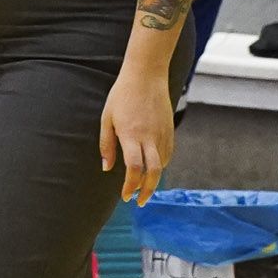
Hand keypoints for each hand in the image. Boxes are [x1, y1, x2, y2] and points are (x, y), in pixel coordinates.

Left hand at [99, 68, 174, 204]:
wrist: (146, 76)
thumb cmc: (121, 96)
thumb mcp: (107, 119)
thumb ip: (107, 145)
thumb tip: (107, 168)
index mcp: (131, 135)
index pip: (134, 168)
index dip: (130, 186)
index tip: (125, 197)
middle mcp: (150, 137)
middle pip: (154, 172)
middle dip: (147, 190)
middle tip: (139, 201)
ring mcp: (163, 133)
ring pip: (163, 164)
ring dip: (154, 178)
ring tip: (143, 186)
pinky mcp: (171, 130)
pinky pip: (168, 153)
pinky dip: (161, 165)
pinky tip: (152, 168)